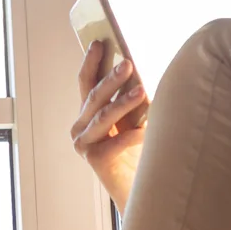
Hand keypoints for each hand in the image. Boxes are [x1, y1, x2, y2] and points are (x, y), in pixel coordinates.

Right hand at [71, 41, 148, 210]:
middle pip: (94, 96)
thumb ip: (133, 98)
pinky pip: (116, 142)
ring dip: (124, 103)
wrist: (139, 188)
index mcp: (88, 113)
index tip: (99, 41)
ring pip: (103, 117)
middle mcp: (81, 126)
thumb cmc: (139, 150)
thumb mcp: (134, 118)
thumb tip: (145, 70)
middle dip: (111, 78)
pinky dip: (134, 134)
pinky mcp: (95, 160)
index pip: (86, 81)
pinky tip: (149, 129)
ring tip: (143, 91)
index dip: (90, 61)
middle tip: (128, 63)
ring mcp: (84, 143)